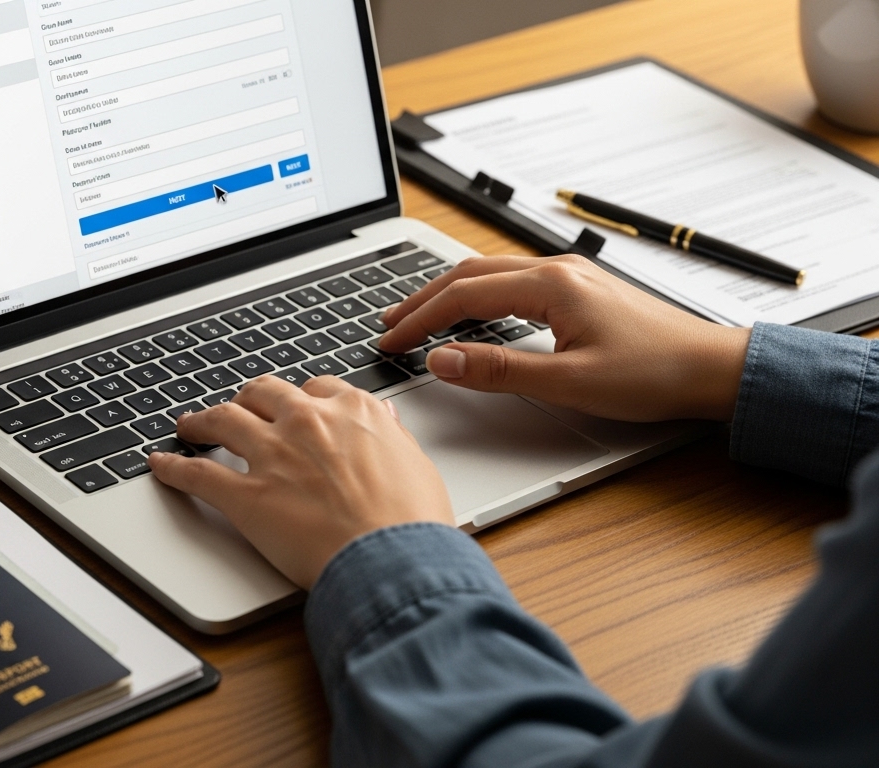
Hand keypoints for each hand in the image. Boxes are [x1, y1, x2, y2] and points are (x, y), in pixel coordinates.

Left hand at [147, 376, 453, 588]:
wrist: (394, 561)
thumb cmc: (412, 524)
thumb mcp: (416, 464)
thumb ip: (391, 437)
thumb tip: (383, 420)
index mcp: (352, 412)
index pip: (315, 389)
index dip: (299, 399)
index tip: (292, 407)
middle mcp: (308, 423)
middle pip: (263, 393)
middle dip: (247, 398)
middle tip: (238, 407)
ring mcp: (273, 456)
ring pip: (224, 420)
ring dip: (202, 420)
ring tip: (190, 425)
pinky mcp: (246, 495)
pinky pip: (198, 474)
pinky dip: (173, 468)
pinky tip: (160, 465)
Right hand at [379, 255, 750, 421]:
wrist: (714, 369)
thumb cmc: (655, 374)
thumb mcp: (569, 382)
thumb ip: (499, 370)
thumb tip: (442, 360)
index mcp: (550, 286)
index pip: (462, 295)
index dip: (419, 320)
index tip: (390, 342)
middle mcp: (557, 271)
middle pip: (469, 274)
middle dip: (422, 300)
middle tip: (388, 324)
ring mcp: (569, 276)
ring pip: (489, 274)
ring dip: (447, 294)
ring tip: (416, 317)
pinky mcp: (579, 290)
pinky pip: (511, 282)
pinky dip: (476, 296)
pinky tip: (470, 314)